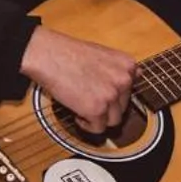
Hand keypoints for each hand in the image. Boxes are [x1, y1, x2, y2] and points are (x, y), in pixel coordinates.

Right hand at [19, 26, 138, 132]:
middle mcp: (124, 80)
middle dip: (107, 107)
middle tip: (89, 101)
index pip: (130, 90)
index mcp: (128, 65)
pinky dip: (88, 126)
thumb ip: (118, 69)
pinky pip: (99, 128)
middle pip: (123, 107)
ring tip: (83, 109)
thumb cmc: (68, 53)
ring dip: (99, 118)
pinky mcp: (97, 110)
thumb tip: (132, 79)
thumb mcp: (103, 54)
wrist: (48, 55)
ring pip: (113, 120)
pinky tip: (78, 115)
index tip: (103, 96)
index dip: (114, 95)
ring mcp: (112, 96)